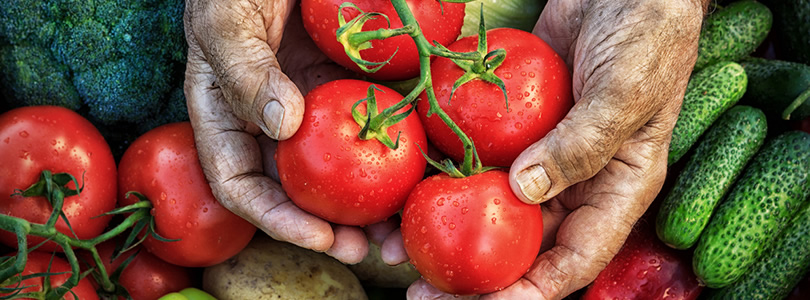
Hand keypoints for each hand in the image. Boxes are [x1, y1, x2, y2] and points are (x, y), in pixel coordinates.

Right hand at [183, 0, 388, 263]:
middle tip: (370, 249)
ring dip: (373, 207)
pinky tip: (426, 174)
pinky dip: (401, 157)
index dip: (277, 220)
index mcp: (231, 117)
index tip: (320, 236)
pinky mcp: (356, 88)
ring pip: (344, 170)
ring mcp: (319, 108)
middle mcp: (275, 124)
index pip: (242, 185)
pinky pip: (379, 127)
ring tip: (402, 230)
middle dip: (334, 229)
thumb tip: (282, 125)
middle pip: (299, 192)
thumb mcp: (227, 20)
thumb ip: (242, 69)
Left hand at [403, 0, 708, 297]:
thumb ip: (583, 144)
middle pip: (519, 246)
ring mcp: (536, 154)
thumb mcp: (627, 89)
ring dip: (444, 231)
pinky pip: (473, 157)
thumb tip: (522, 192)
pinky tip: (404, 186)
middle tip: (421, 291)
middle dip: (472, 277)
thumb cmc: (646, 32)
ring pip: (487, 208)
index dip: (528, 293)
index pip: (571, 261)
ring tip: (395, 249)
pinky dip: (440, 174)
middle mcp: (572, 183)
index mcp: (614, 191)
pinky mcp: (508, 126)